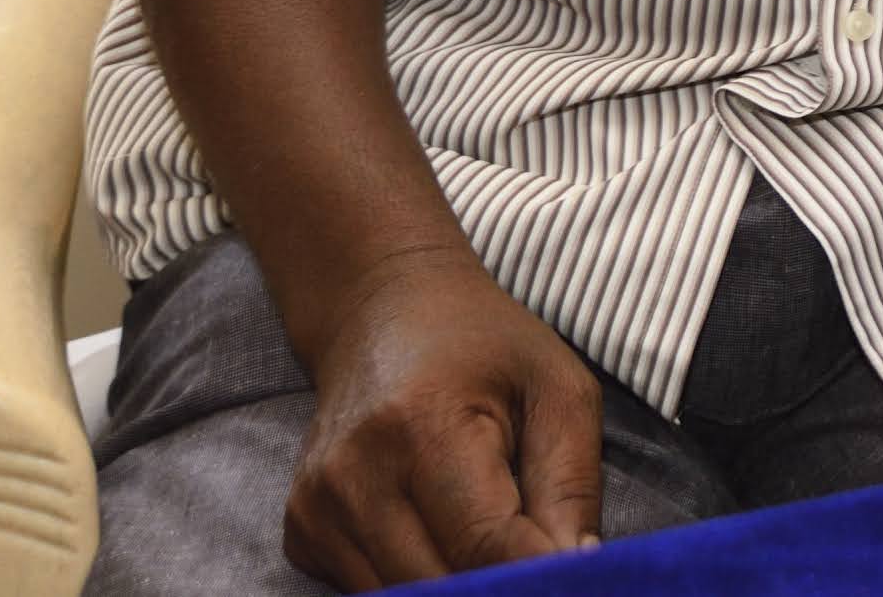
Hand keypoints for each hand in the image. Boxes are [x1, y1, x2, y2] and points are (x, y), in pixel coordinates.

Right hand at [282, 241, 605, 585]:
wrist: (384, 314)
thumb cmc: (486, 350)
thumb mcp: (559, 390)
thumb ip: (571, 484)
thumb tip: (580, 568)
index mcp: (422, 426)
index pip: (484, 543)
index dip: (538, 574)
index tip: (577, 577)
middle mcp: (353, 475)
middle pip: (440, 586)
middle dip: (501, 585)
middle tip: (542, 560)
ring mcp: (316, 510)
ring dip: (458, 586)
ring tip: (494, 538)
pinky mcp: (302, 534)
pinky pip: (370, 591)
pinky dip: (418, 580)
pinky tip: (440, 534)